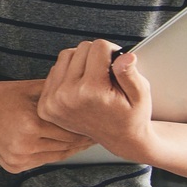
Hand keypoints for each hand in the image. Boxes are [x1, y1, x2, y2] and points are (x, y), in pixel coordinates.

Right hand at [0, 78, 92, 172]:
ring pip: (56, 156)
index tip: (97, 124)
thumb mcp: (28, 88)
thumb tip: (83, 90)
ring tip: (81, 140)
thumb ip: (56, 91)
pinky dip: (53, 154)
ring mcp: (18, 158)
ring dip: (70, 149)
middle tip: (95, 132)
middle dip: (81, 139)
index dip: (85, 128)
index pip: (69, 131)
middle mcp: (24, 144)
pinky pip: (42, 162)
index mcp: (30, 123)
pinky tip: (61, 146)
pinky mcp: (13, 166)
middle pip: (65, 146)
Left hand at [38, 40, 153, 161]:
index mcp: (92, 91)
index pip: (99, 46)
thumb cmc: (132, 115)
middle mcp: (67, 95)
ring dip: (82, 62)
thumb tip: (126, 55)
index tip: (119, 65)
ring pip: (67, 55)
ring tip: (95, 79)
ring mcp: (53, 100)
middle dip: (97, 57)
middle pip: (81, 48)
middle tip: (108, 75)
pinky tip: (82, 87)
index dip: (113, 52)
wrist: (119, 139)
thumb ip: (130, 74)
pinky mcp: (45, 104)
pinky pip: (55, 70)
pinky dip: (69, 73)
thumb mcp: (140, 95)